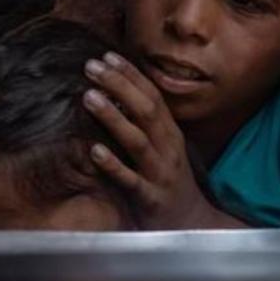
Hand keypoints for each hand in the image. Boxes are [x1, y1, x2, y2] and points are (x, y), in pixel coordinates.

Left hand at [82, 51, 222, 228]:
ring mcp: (160, 174)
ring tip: (88, 97)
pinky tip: (94, 151)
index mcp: (171, 135)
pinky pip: (131, 180)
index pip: (154, 97)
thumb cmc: (169, 182)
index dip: (131, 75)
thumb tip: (115, 94)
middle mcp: (169, 150)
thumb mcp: (164, 148)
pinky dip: (114, 165)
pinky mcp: (150, 198)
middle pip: (147, 111)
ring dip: (114, 117)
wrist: (191, 224)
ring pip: (138, 141)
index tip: (107, 56)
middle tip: (91, 67)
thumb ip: (145, 124)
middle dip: (120, 86)